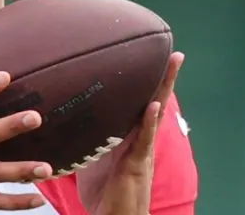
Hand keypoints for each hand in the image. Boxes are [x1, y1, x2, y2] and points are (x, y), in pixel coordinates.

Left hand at [76, 52, 184, 214]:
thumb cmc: (104, 191)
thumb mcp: (93, 157)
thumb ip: (88, 136)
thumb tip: (69, 115)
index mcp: (130, 135)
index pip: (141, 102)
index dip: (148, 82)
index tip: (153, 56)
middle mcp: (140, 139)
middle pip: (155, 102)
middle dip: (165, 78)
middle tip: (175, 53)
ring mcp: (141, 150)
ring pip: (155, 115)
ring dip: (163, 90)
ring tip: (171, 65)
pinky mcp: (136, 164)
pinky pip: (144, 140)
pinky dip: (149, 123)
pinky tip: (153, 106)